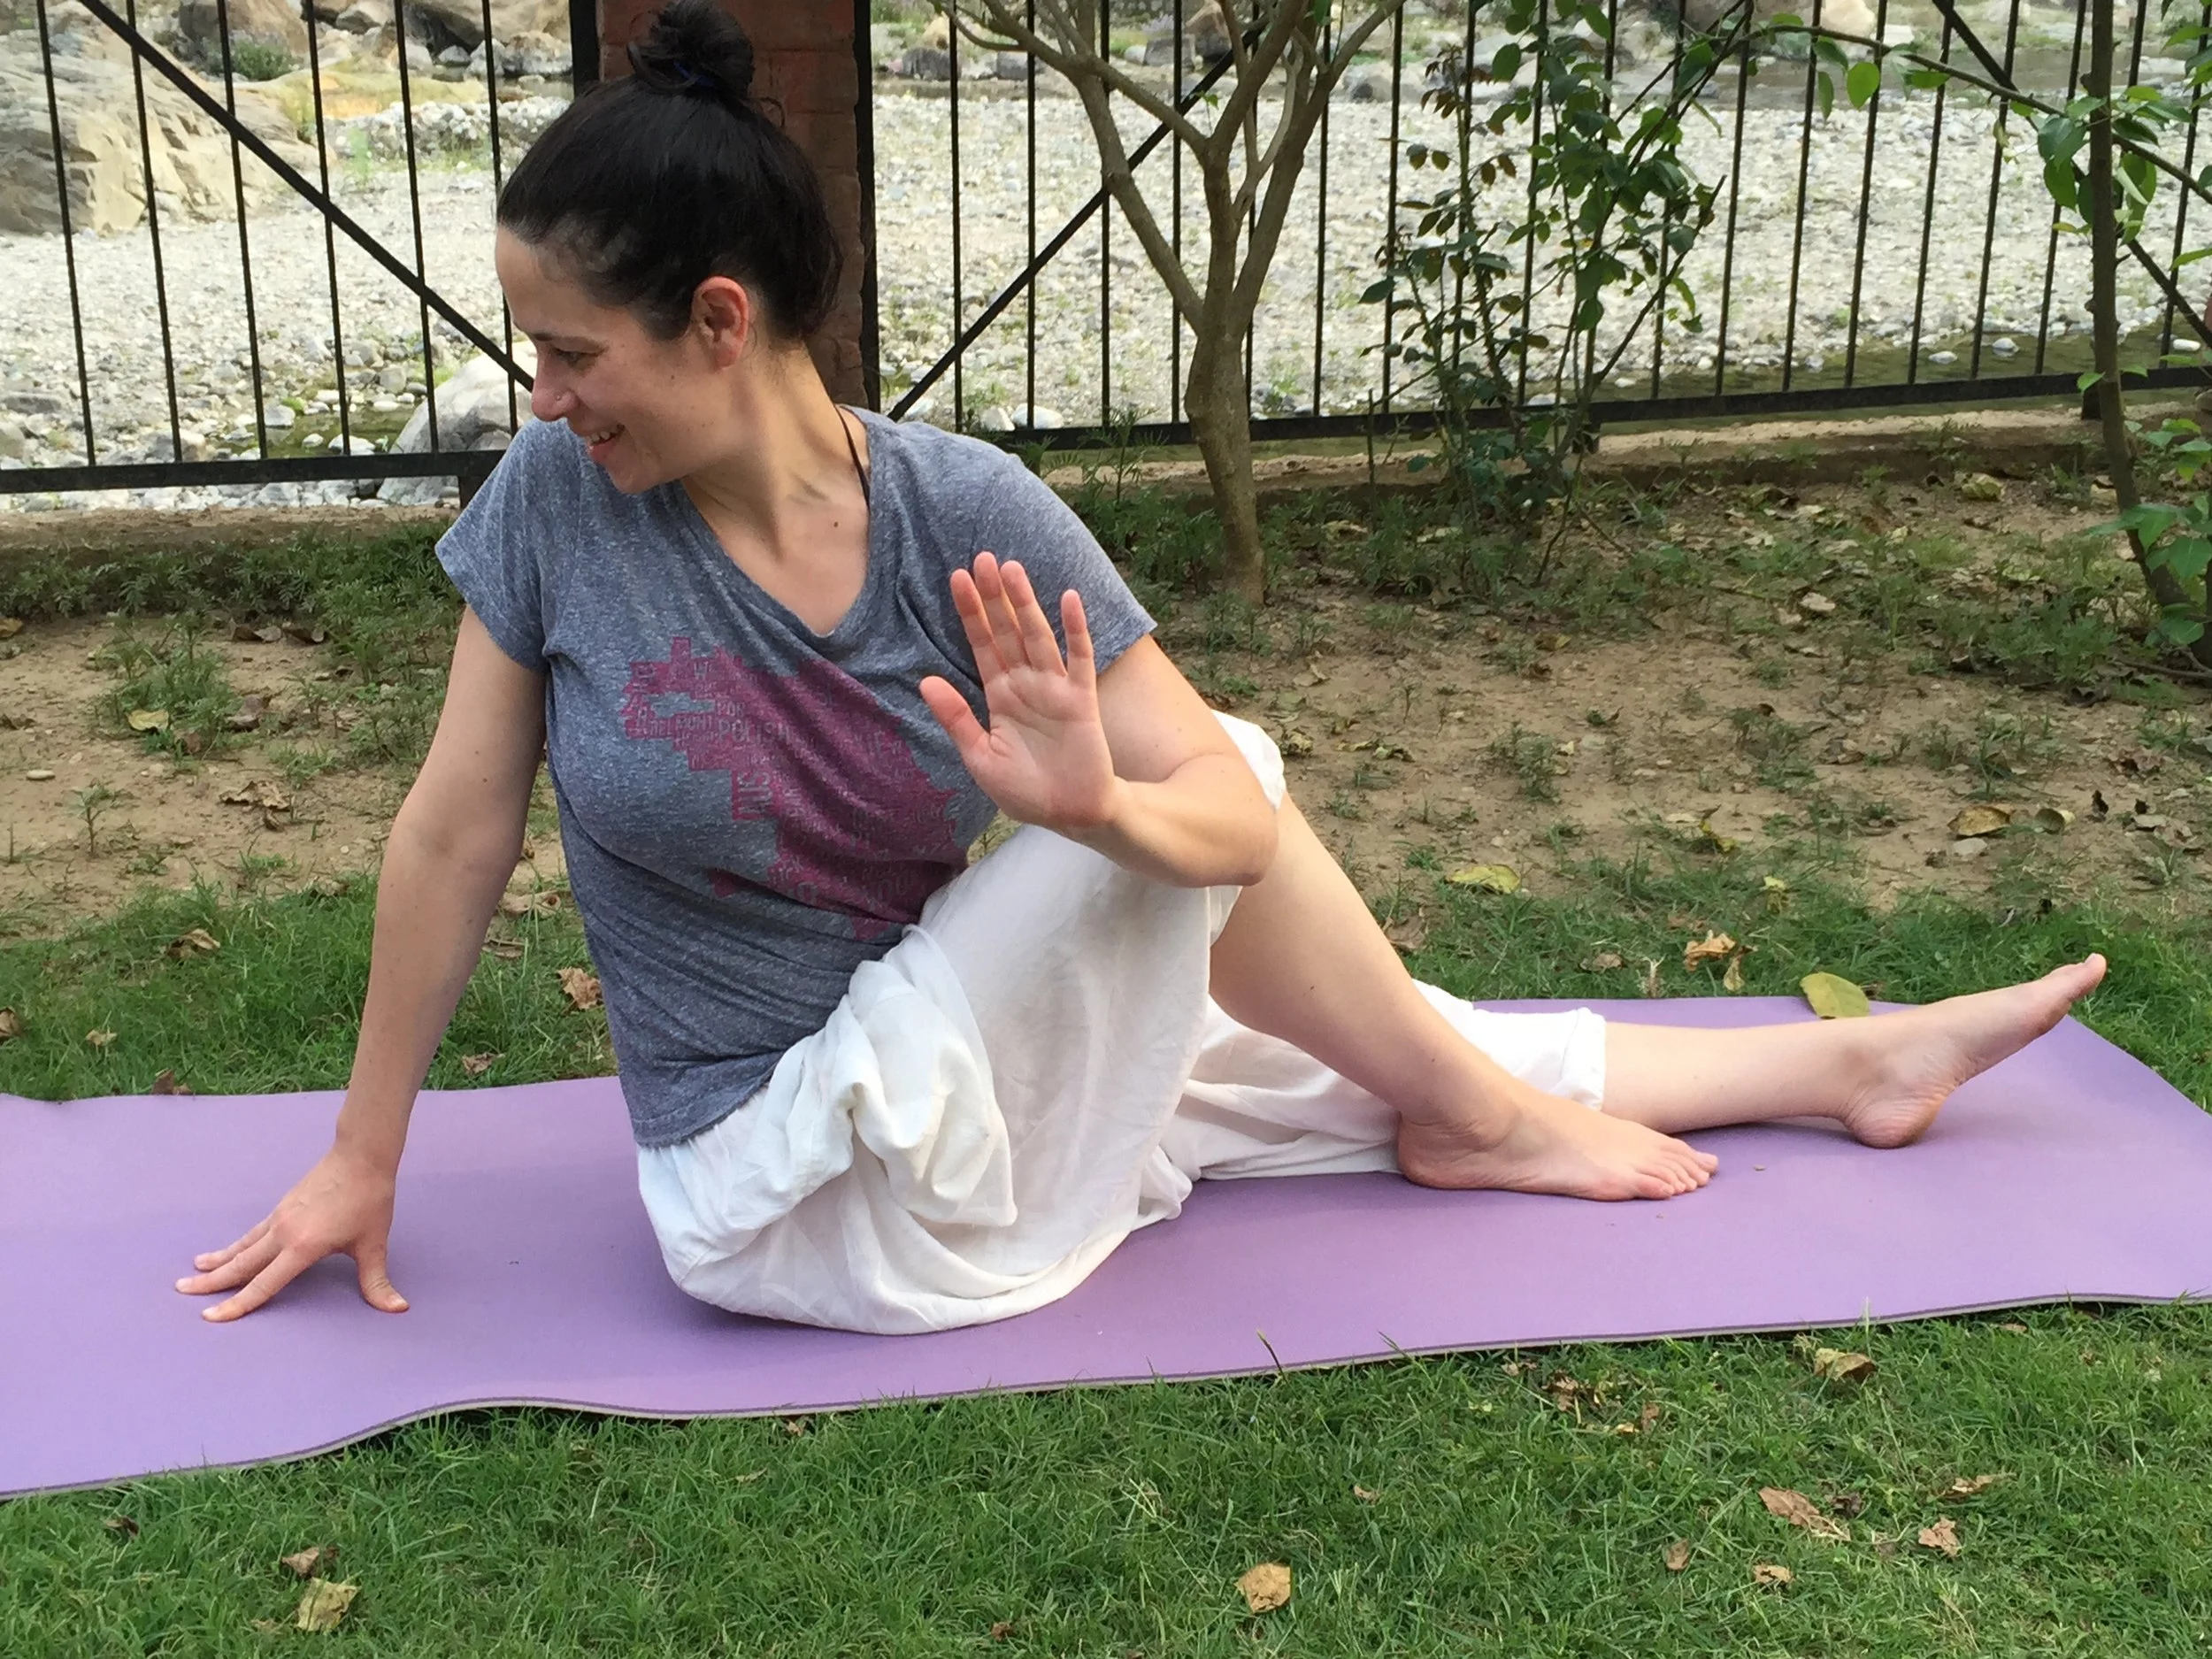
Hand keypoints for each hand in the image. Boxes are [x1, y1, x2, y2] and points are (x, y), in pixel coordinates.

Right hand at [175, 1142, 406, 1321]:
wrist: (361, 1156)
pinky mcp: (282, 1208)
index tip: (211, 1317)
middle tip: (181, 1293)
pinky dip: (235, 1245)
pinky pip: (252, 1233)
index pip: (264, 1284)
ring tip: (191, 1274)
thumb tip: (398, 1308)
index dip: (239, 1304)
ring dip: (217, 1262)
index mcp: (303, 1247)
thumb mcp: (374, 1243)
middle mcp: (283, 1233)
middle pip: (241, 1264)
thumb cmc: (369, 1200)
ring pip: (242, 1247)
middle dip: (212, 1283)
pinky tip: (225, 1251)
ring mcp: (279, 1218)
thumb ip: (377, 1281)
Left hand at [919, 552, 1121, 834]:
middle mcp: (1026, 684)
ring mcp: (1055, 689)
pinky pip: (1079, 659)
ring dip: (1026, 604)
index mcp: (999, 696)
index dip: (970, 613)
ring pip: (1037, 637)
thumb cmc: (1025, 790)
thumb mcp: (979, 757)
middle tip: (982, 558)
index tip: (958, 578)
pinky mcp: (1081, 700)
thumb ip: (956, 718)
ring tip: (1011, 569)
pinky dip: (1075, 630)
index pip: (982, 645)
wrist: (1070, 814)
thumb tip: (925, 680)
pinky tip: (1068, 599)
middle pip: (1007, 631)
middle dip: (994, 597)